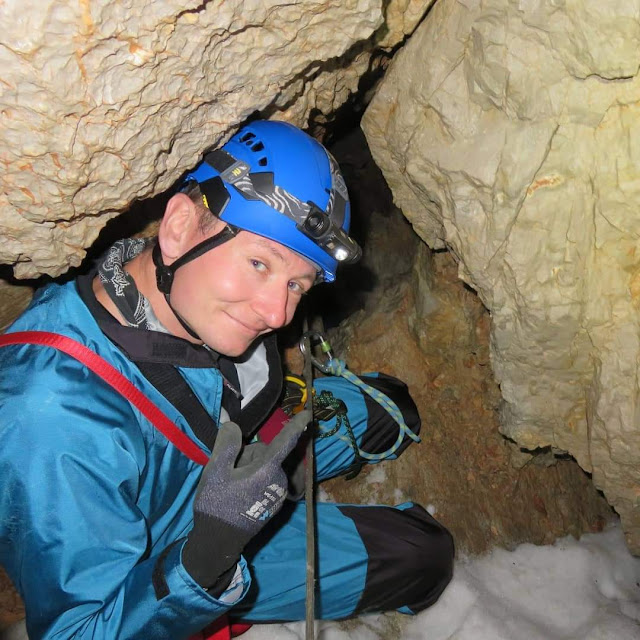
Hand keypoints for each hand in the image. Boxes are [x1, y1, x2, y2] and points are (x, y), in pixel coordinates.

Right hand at [183, 410, 309, 588]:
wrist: (219, 541)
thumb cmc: (217, 505)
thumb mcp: (215, 471)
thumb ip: (227, 445)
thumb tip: (233, 425)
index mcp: (267, 470)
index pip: (285, 441)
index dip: (297, 425)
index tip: (309, 413)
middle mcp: (278, 480)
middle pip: (264, 453)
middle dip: (248, 456)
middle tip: (229, 473)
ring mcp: (278, 493)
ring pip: (264, 466)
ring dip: (249, 468)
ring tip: (232, 486)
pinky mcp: (275, 502)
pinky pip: (265, 479)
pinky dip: (253, 480)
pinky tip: (238, 494)